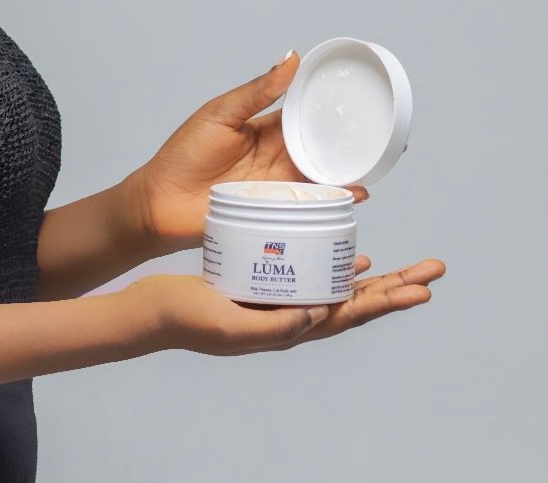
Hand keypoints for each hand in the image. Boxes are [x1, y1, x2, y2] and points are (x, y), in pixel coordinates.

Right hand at [116, 255, 445, 357]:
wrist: (152, 310)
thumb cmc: (187, 318)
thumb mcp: (231, 325)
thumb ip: (276, 325)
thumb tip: (321, 314)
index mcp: (287, 330)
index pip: (348, 316)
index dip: (386, 302)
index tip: (421, 289)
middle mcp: (290, 318)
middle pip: (354, 302)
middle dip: (395, 288)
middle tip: (431, 271)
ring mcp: (277, 302)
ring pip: (337, 289)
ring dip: (373, 281)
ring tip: (403, 268)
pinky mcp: (263, 283)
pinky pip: (310, 274)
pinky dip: (333, 265)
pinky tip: (345, 254)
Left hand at [130, 50, 368, 256]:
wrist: (162, 203)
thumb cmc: (184, 154)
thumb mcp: (221, 114)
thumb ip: (257, 91)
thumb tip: (291, 58)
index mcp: (266, 129)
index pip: (306, 114)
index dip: (333, 108)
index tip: (362, 97)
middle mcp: (278, 156)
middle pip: (323, 148)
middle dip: (354, 144)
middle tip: (388, 138)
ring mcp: (280, 185)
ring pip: (323, 176)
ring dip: (351, 172)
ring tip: (378, 163)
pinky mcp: (278, 211)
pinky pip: (312, 204)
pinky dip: (335, 200)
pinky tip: (353, 194)